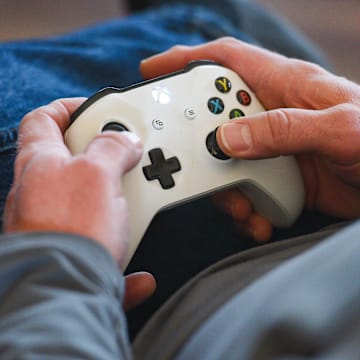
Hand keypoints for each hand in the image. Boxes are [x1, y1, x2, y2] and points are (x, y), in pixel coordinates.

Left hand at [3, 98, 155, 306]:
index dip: (70, 108)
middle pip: (72, 159)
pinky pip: (101, 248)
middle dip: (103, 153)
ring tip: (138, 200)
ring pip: (91, 202)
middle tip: (130, 153)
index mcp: (41, 164)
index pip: (44, 119)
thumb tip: (125, 139)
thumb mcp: (97, 173)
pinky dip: (121, 257)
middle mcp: (41, 193)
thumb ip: (112, 147)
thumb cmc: (70, 231)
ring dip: (119, 202)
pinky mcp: (73, 253)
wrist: (64, 294)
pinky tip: (141, 273)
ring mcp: (56, 224)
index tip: (98, 110)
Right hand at [141, 37, 359, 240]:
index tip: (155, 72)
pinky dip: (243, 209)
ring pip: (225, 162)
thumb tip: (229, 137)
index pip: (227, 62)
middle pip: (215, 119)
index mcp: (286, 87)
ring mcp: (271, 150)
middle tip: (194, 167)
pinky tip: (258, 220)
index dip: (187, 61)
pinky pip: (243, 190)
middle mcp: (272, 116)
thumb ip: (286, 128)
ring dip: (224, 190)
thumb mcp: (340, 129)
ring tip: (243, 209)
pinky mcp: (275, 179)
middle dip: (199, 144)